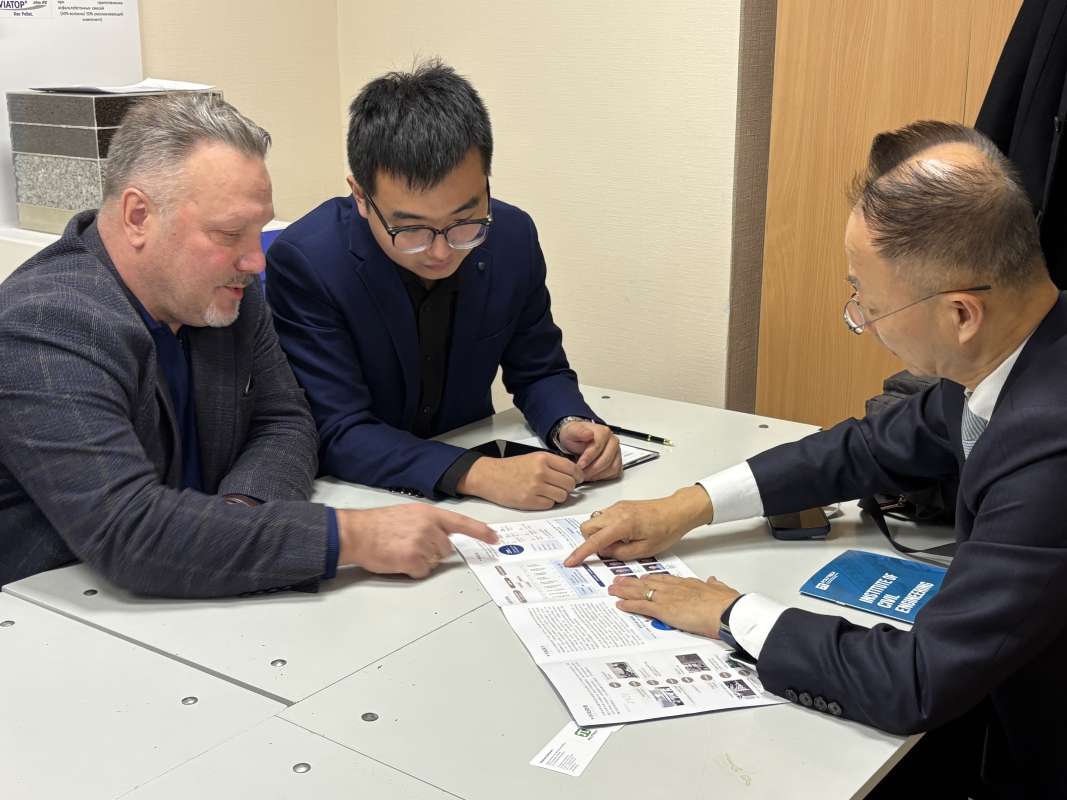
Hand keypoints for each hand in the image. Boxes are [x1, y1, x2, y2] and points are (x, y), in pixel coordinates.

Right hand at [337, 504, 496, 577]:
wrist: (357, 532)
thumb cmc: (379, 525)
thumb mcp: (408, 514)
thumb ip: (428, 523)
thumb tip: (442, 536)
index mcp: (429, 514)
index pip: (461, 523)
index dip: (480, 531)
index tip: (494, 538)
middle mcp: (430, 527)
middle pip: (446, 549)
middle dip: (433, 552)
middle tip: (410, 546)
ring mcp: (422, 544)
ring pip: (435, 562)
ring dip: (422, 561)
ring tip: (402, 551)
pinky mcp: (413, 559)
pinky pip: (423, 572)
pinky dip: (412, 571)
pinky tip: (399, 561)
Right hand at [457, 452, 582, 509]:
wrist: (490, 476)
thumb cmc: (511, 468)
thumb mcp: (533, 458)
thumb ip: (553, 464)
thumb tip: (574, 474)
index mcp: (543, 458)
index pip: (572, 469)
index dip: (577, 475)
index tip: (577, 479)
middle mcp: (541, 472)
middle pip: (570, 484)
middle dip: (568, 487)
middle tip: (561, 487)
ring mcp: (535, 487)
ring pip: (562, 496)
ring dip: (558, 496)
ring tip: (548, 492)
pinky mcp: (529, 501)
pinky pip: (550, 505)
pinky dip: (547, 503)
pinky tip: (539, 497)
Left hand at [558, 420, 621, 481]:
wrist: (576, 441)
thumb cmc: (574, 437)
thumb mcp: (571, 432)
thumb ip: (579, 432)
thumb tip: (589, 434)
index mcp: (603, 432)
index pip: (598, 447)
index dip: (588, 458)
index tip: (580, 465)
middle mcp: (613, 442)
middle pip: (606, 459)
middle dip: (591, 469)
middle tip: (580, 473)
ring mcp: (617, 452)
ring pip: (612, 468)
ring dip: (597, 474)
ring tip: (585, 475)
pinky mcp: (617, 462)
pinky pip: (614, 473)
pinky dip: (603, 477)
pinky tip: (592, 475)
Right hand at [564, 485, 713, 565]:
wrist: (677, 511)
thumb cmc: (666, 528)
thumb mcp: (645, 550)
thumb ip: (620, 553)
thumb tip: (605, 552)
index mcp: (622, 524)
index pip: (594, 541)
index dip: (581, 553)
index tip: (571, 561)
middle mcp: (616, 512)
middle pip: (587, 528)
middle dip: (591, 541)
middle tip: (610, 550)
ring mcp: (617, 507)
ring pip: (594, 522)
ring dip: (600, 534)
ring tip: (621, 542)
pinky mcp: (620, 506)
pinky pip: (604, 518)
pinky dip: (606, 528)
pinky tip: (623, 534)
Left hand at [608, 574, 740, 637]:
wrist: (726, 611)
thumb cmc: (727, 603)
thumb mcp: (722, 590)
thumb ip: (715, 586)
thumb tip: (714, 581)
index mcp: (688, 583)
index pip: (664, 579)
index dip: (651, 578)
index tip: (642, 578)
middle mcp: (674, 588)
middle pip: (647, 582)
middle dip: (631, 582)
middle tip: (619, 580)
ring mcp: (667, 598)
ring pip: (640, 591)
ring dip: (624, 591)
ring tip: (613, 590)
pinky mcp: (663, 610)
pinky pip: (641, 606)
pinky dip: (629, 605)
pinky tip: (620, 605)